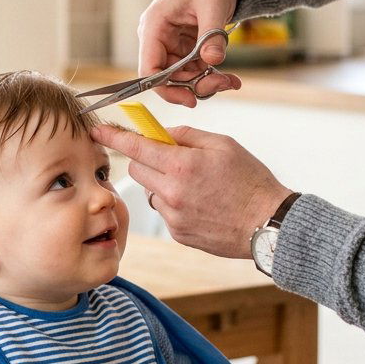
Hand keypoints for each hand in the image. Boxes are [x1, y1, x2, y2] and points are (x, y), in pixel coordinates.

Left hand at [89, 122, 290, 257]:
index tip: (97, 130)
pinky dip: (174, 204)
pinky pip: (164, 211)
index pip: (135, 147)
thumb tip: (162, 133)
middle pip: (137, 170)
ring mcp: (173, 216)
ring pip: (150, 191)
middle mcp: (172, 192)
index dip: (113, 136)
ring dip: (162, 183)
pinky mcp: (178, 234)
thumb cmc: (250, 180)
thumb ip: (187, 135)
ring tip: (194, 185)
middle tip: (171, 158)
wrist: (268, 223)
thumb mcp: (223, 145)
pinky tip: (200, 203)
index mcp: (182, 165)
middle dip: (147, 160)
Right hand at [138, 0, 242, 106]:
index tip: (190, 99)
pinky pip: (195, 69)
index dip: (166, 88)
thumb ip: (211, 35)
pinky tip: (230, 77)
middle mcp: (159, 37)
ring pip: (183, 76)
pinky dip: (212, 75)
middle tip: (222, 85)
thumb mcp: (213, 4)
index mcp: (154, 26)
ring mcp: (173, 43)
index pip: (149, 69)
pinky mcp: (187, 46)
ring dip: (206, 82)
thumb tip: (212, 61)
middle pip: (168, 77)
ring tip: (230, 81)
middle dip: (195, 86)